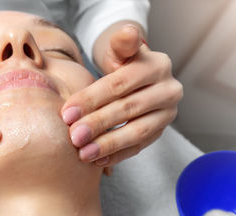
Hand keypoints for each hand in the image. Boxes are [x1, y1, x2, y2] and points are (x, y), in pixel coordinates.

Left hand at [61, 23, 182, 173]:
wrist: (137, 76)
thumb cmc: (122, 62)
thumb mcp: (120, 49)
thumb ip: (121, 43)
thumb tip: (126, 34)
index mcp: (157, 66)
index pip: (120, 84)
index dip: (91, 99)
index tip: (67, 114)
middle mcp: (168, 90)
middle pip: (128, 109)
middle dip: (98, 124)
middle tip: (74, 137)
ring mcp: (167, 114)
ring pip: (137, 133)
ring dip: (108, 145)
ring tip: (84, 154)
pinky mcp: (160, 132)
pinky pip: (139, 147)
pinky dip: (117, 155)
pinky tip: (97, 160)